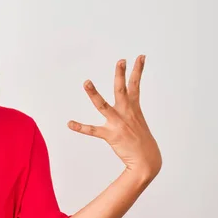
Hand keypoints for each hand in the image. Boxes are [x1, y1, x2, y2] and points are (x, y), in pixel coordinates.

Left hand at [68, 55, 161, 179]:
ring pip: (103, 105)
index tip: (140, 57)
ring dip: (94, 94)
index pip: (136, 85)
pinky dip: (80, 127)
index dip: (138, 70)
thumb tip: (126, 108)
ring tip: (87, 82)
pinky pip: (92, 130)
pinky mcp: (110, 135)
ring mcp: (118, 123)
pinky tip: (70, 123)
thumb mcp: (138, 123)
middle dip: (121, 74)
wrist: (147, 160)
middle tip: (120, 60)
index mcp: (134, 108)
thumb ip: (130, 113)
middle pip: (122, 89)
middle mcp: (126, 113)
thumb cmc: (142, 142)